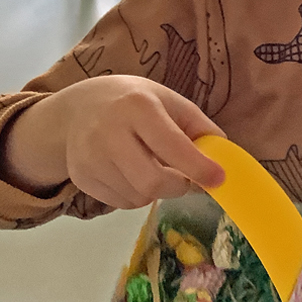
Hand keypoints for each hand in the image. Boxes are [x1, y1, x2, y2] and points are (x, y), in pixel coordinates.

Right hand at [0, 76, 225, 208]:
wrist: (77, 108)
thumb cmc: (132, 101)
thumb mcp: (167, 99)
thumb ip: (197, 125)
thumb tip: (223, 155)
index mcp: (138, 106)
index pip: (172, 145)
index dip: (198, 167)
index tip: (218, 179)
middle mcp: (110, 132)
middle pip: (152, 181)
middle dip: (178, 186)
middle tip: (186, 179)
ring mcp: (91, 157)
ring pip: (138, 197)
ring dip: (156, 191)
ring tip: (153, 167)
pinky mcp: (81, 178)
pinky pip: (121, 203)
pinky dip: (136, 194)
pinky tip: (132, 173)